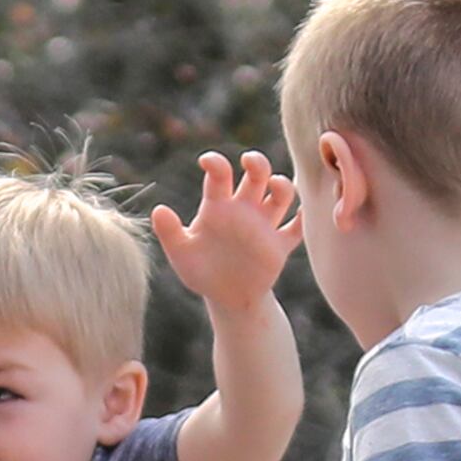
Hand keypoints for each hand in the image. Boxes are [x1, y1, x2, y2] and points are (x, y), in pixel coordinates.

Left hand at [151, 151, 302, 310]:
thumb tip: (157, 210)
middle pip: (257, 174)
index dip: (216, 163)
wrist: (226, 299)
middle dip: (257, 163)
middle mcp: (245, 209)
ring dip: (282, 186)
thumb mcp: (182, 254)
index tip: (208, 162)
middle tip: (249, 161)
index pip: (220, 175)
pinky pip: (297, 228)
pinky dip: (302, 220)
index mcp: (219, 206)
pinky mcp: (280, 246)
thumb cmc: (201, 272)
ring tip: (276, 186)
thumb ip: (169, 232)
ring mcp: (264, 225)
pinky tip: (302, 214)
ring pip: (281, 195)